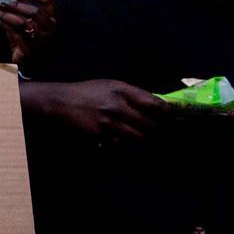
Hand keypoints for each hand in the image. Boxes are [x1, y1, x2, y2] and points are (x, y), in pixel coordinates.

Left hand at [0, 0, 56, 63]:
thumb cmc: (26, 38)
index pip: (48, 1)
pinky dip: (3, 25)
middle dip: (16, 4)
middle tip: (2, 1)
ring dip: (6, 14)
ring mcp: (41, 40)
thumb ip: (17, 10)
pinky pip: (14, 34)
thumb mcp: (25, 22)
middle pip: (35, 11)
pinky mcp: (30, 50)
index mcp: (51, 19)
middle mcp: (49, 29)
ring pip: (23, 23)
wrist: (29, 62)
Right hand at [21, 79, 170, 141]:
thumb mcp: (110, 86)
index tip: (173, 119)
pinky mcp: (100, 135)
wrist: (60, 102)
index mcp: (123, 91)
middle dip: (159, 132)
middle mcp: (119, 106)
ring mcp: (109, 123)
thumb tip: (155, 105)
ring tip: (150, 143)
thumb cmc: (87, 92)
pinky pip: (122, 145)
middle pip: (150, 125)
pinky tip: (131, 146)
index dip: (168, 114)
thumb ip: (132, 95)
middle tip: (164, 136)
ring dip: (145, 142)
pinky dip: (129, 147)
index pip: (155, 104)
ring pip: (138, 138)